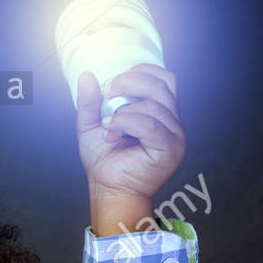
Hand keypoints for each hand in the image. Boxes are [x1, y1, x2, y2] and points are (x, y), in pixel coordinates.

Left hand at [76, 64, 185, 201]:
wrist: (108, 191)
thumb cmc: (105, 162)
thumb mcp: (92, 124)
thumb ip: (90, 101)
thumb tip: (87, 75)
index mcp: (161, 112)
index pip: (164, 78)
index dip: (141, 72)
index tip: (112, 83)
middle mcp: (172, 122)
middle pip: (161, 84)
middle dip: (129, 82)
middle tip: (106, 92)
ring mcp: (174, 135)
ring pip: (153, 105)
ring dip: (123, 111)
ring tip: (107, 126)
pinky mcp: (169, 149)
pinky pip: (149, 125)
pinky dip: (126, 122)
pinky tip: (112, 130)